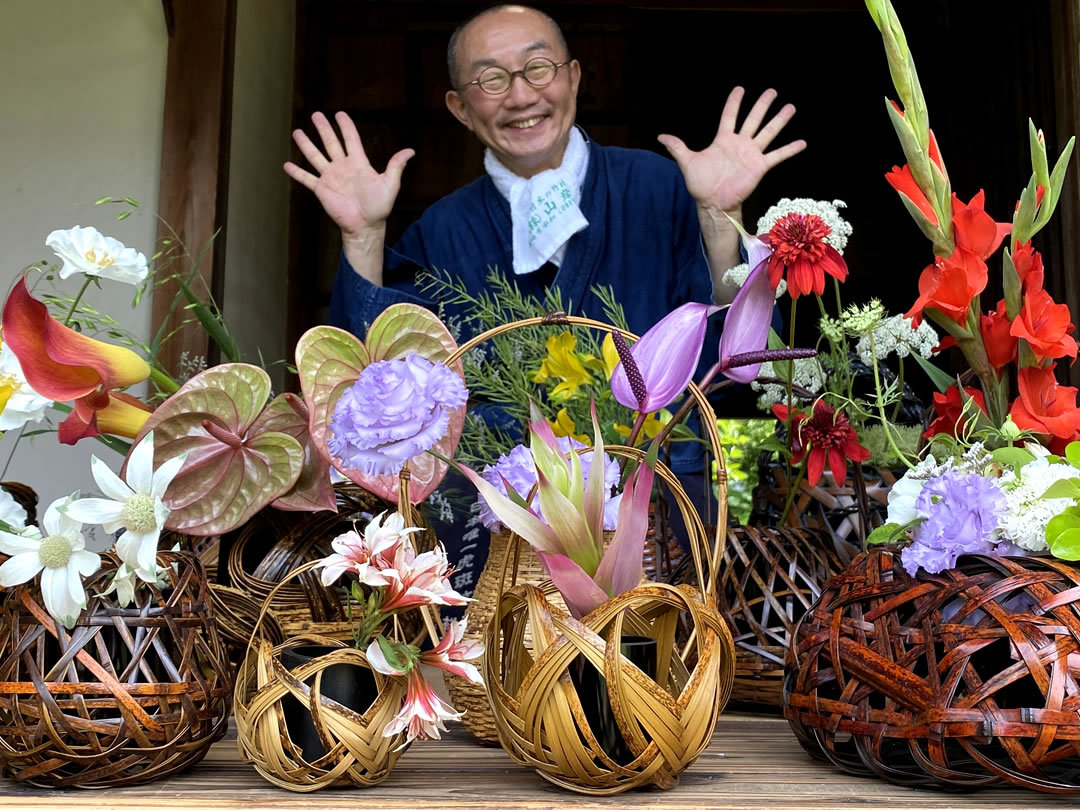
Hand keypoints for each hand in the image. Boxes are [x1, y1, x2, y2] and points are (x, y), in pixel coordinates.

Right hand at [284, 111, 414, 236]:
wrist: (366, 225)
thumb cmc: (379, 206)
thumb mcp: (390, 184)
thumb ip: (396, 166)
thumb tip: (411, 151)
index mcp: (358, 163)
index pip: (351, 140)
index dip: (346, 127)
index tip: (339, 114)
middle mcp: (342, 167)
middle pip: (331, 143)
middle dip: (323, 129)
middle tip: (316, 115)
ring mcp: (330, 177)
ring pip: (316, 157)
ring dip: (306, 145)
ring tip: (297, 132)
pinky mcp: (321, 189)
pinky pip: (307, 179)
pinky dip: (296, 172)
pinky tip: (286, 164)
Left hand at [658, 87, 805, 214]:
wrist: (713, 203)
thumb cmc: (701, 184)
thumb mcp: (687, 162)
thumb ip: (677, 147)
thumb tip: (660, 136)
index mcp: (723, 140)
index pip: (729, 116)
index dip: (734, 102)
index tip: (740, 89)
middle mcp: (740, 144)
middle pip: (753, 119)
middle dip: (762, 105)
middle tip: (772, 91)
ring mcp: (751, 154)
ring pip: (768, 133)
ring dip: (779, 121)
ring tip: (790, 108)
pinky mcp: (760, 167)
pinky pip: (777, 156)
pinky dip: (789, 150)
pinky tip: (802, 143)